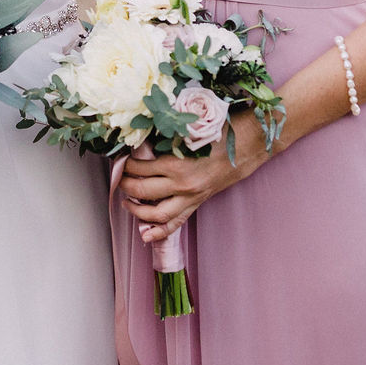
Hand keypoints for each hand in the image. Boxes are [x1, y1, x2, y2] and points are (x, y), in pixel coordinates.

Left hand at [119, 113, 266, 242]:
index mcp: (176, 163)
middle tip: (118, 178)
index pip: (139, 167)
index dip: (125, 164)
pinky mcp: (196, 203)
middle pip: (142, 190)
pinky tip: (145, 235)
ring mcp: (189, 197)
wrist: (246, 147)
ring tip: (126, 202)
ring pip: (155, 213)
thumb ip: (164, 137)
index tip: (120, 159)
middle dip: (125, 184)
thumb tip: (139, 138)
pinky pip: (175, 222)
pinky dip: (159, 231)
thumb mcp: (188, 129)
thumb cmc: (218, 133)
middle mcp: (181, 184)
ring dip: (136, 210)